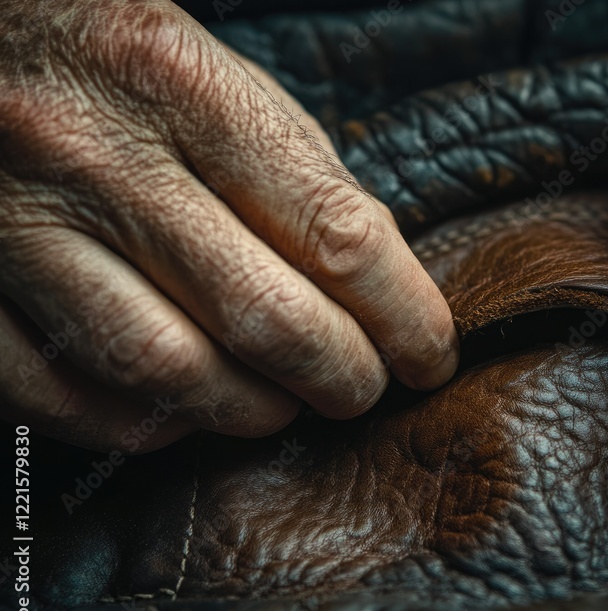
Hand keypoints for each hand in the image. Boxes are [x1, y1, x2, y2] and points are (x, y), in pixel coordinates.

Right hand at [0, 0, 458, 450]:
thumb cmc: (108, 54)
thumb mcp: (219, 75)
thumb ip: (297, 172)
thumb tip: (372, 285)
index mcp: (182, 86)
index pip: (336, 234)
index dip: (406, 315)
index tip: (431, 353)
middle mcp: (97, 157)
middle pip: (265, 319)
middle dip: (342, 376)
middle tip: (364, 388)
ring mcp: (16, 227)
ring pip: (169, 373)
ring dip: (252, 410)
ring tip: (282, 402)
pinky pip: (63, 394)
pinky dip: (143, 423)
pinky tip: (185, 407)